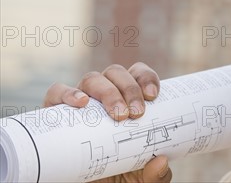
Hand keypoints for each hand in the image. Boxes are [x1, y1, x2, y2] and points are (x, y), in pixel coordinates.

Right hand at [43, 62, 171, 181]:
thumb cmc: (120, 174)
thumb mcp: (144, 178)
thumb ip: (157, 174)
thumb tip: (160, 161)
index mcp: (128, 99)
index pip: (138, 74)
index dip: (146, 77)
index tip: (153, 96)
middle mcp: (104, 94)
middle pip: (116, 73)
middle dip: (129, 88)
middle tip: (136, 114)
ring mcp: (81, 101)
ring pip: (92, 78)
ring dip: (107, 91)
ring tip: (117, 114)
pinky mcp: (56, 113)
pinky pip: (56, 93)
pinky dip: (67, 92)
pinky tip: (81, 102)